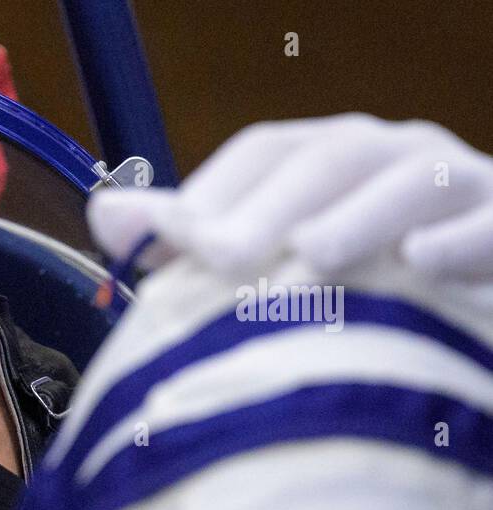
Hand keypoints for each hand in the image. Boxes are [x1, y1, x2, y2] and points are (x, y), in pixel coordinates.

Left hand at [88, 113, 492, 281]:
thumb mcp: (276, 260)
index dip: (211, 189)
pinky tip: (425, 261)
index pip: (265, 155)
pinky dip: (464, 238)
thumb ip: (198, 239)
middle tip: (218, 254)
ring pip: (409, 180)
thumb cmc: (361, 284)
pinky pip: (492, 222)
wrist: (470, 302)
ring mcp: (453, 187)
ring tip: (312, 250)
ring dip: (358, 212)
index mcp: (328, 164)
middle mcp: (388, 160)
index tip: (160, 236)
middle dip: (267, 204)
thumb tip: (107, 215)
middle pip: (326, 160)